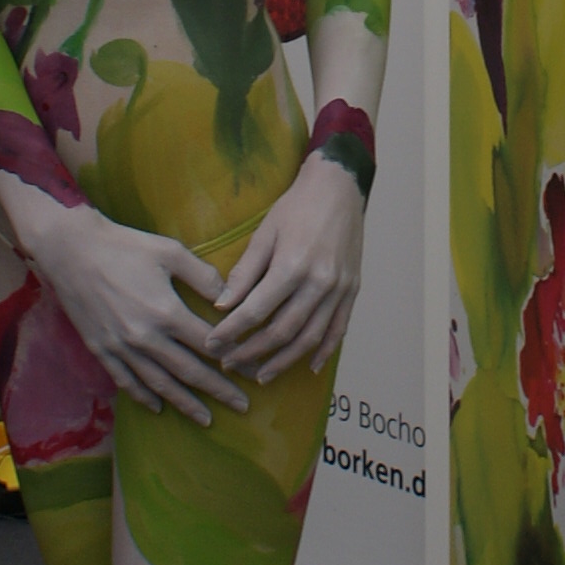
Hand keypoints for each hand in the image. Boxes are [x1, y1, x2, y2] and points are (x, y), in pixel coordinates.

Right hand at [4, 187, 247, 424]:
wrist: (70, 250)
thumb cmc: (124, 246)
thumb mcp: (170, 252)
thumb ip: (204, 276)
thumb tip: (231, 299)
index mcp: (167, 312)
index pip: (211, 345)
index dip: (236, 360)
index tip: (253, 373)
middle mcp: (146, 337)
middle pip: (190, 371)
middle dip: (219, 391)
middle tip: (242, 407)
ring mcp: (121, 347)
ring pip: (160, 384)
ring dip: (185, 404)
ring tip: (206, 419)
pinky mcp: (101, 349)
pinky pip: (126, 381)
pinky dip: (144, 397)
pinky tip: (158, 408)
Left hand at [209, 152, 365, 382]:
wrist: (339, 188)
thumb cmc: (296, 207)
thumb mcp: (264, 234)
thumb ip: (244, 273)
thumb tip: (221, 305)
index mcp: (292, 266)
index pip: (255, 311)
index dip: (231, 332)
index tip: (212, 345)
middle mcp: (319, 282)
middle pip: (282, 331)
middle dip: (252, 353)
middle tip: (229, 364)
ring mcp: (339, 289)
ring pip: (310, 338)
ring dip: (284, 361)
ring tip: (261, 375)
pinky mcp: (352, 290)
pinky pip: (338, 329)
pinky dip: (324, 352)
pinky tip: (308, 367)